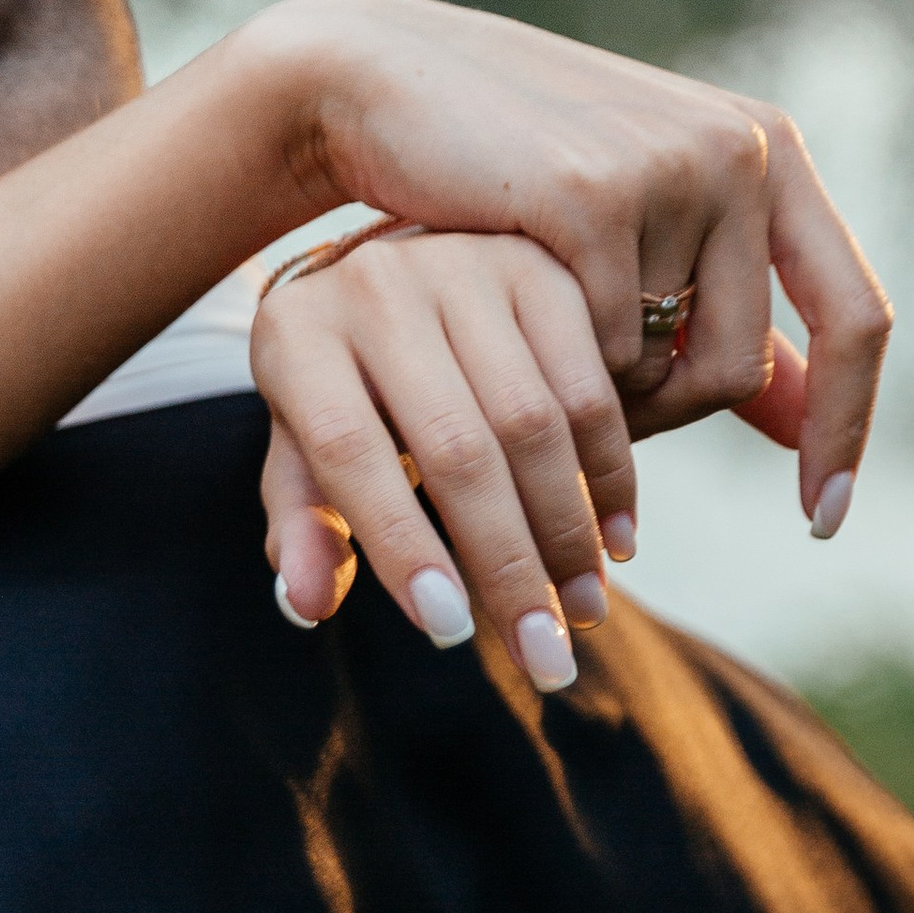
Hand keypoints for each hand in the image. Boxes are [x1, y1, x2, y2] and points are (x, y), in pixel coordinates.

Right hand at [241, 0, 891, 534]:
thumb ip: (724, 312)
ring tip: (535, 347)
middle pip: (743, 364)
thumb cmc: (514, 166)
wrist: (386, 81)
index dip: (845, 426)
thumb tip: (807, 427)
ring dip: (601, 391)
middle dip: (669, 417)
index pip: (856, 314)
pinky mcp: (594, 197)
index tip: (821, 519)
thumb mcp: (640, 226)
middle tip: (596, 428)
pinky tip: (506, 326)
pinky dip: (558, 367)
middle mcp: (740, 149)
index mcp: (768, 147)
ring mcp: (670, 167)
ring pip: (667, 368)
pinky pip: (602, 351)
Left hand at [252, 232, 635, 686]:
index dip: (401, 543)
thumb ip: (302, 521)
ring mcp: (465, 265)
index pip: (348, 451)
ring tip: (583, 612)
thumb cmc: (339, 380)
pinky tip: (616, 543)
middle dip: (509, 565)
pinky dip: (610, 474)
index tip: (450, 631)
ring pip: (535, 422)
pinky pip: (590, 387)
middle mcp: (378, 286)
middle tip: (544, 657)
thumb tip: (305, 604)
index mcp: (297, 333)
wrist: (387, 255)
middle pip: (457, 448)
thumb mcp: (299, 442)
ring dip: (569, 531)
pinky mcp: (540, 268)